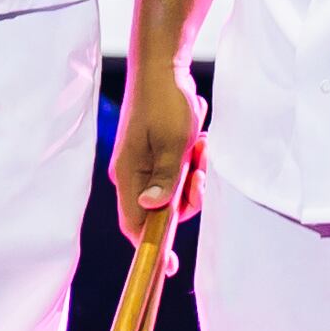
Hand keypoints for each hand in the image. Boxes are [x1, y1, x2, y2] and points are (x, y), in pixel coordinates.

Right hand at [112, 59, 206, 251]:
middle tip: (201, 173)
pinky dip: (193, 163)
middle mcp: (133, 174)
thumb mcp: (172, 142)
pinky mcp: (158, 152)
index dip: (151, 248)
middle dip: (187, 197)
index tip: (168, 267)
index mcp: (129, 175)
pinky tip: (199, 142)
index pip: (135, 225)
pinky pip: (179, 172)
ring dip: (193, 177)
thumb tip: (154, 211)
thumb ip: (165, 179)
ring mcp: (145, 163)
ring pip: (174, 190)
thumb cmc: (165, 101)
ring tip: (201, 149)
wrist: (163, 64)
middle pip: (161, 209)